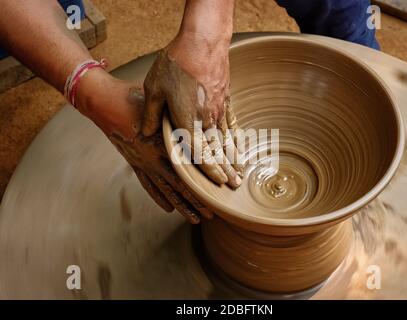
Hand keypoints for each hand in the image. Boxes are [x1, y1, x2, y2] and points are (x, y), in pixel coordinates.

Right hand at [75, 69, 212, 223]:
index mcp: (164, 141)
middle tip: (213, 214)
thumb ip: (182, 120)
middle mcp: (154, 157)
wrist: (106, 103)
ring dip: (181, 205)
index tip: (219, 189)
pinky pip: (148, 185)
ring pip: (165, 190)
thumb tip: (207, 128)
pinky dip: (159, 197)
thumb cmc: (137, 99)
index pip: (190, 166)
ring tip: (195, 219)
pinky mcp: (134, 163)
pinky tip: (168, 208)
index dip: (205, 179)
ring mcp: (143, 163)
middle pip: (180, 184)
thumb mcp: (164, 107)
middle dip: (197, 200)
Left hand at [141, 34, 243, 188]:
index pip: (200, 153)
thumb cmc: (176, 64)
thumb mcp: (154, 89)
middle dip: (227, 169)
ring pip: (227, 139)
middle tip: (235, 185)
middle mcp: (207, 119)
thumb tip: (144, 133)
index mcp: (187, 121)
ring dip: (234, 157)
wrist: (203, 41)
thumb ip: (151, 115)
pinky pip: (232, 123)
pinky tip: (239, 145)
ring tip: (241, 171)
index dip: (209, 170)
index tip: (217, 183)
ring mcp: (219, 109)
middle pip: (218, 151)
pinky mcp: (225, 98)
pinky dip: (236, 137)